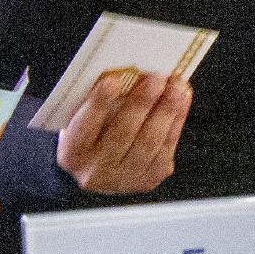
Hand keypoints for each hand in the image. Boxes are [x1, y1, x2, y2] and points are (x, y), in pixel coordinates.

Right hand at [58, 68, 190, 194]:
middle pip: (122, 135)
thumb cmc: (92, 131)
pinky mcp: (148, 179)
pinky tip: (181, 100)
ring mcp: (124, 179)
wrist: (98, 168)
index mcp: (72, 153)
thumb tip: (129, 74)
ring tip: (176, 86)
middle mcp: (96, 172)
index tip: (112, 81)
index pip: (85, 127)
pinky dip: (176, 121)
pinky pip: (166, 148)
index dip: (98, 104)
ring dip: (166, 111)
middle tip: (156, 78)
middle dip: (141, 103)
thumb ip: (99, 100)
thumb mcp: (83, 116)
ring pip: (149, 143)